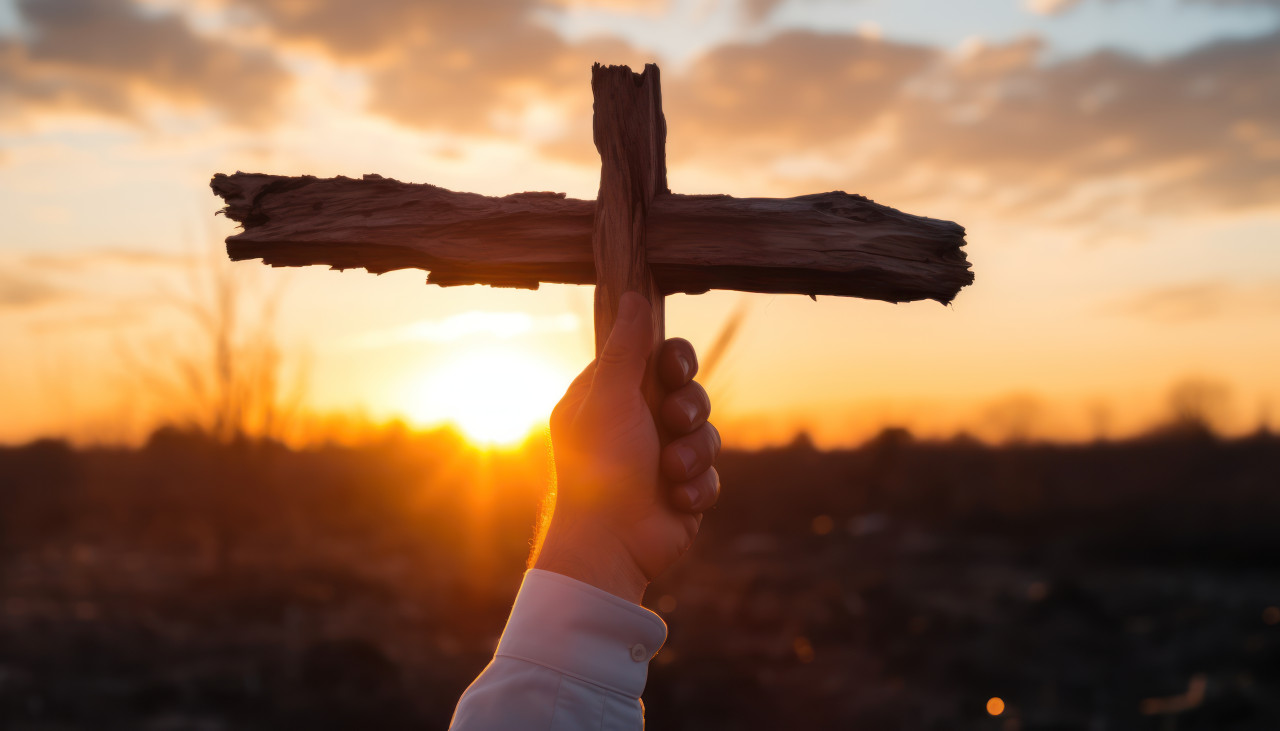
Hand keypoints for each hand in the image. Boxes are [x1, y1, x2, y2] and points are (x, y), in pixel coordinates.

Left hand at [533, 292, 720, 603]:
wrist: (611, 545)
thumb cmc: (600, 468)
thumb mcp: (608, 398)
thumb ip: (625, 348)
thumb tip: (632, 295)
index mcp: (608, 397)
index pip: (651, 357)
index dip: (670, 360)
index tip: (670, 369)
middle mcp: (634, 423)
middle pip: (688, 390)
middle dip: (689, 406)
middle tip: (673, 419)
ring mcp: (659, 457)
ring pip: (706, 432)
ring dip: (692, 451)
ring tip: (671, 471)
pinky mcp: (682, 488)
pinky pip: (711, 472)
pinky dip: (696, 485)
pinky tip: (676, 498)